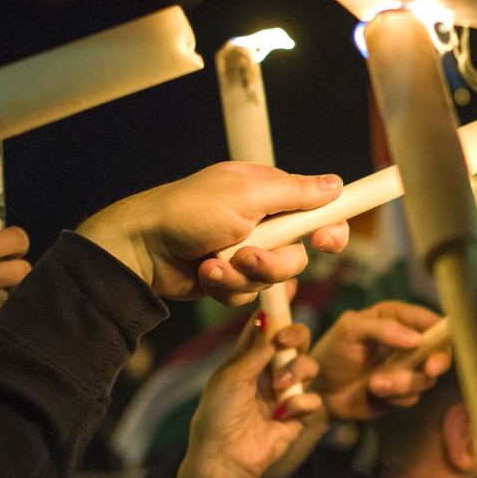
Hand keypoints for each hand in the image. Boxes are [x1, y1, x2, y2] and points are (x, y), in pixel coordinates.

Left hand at [75, 162, 347, 303]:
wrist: (140, 248)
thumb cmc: (186, 211)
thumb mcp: (246, 196)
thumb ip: (295, 193)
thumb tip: (336, 184)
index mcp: (266, 193)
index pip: (315, 209)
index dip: (328, 227)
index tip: (326, 242)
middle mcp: (260, 222)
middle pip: (297, 254)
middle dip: (273, 261)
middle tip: (249, 256)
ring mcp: (244, 252)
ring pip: (272, 278)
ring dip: (244, 275)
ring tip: (215, 264)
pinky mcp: (229, 279)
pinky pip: (248, 293)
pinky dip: (226, 286)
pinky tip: (204, 272)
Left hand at [173, 315, 320, 477]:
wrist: (223, 460)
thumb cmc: (217, 416)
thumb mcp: (231, 376)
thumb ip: (255, 348)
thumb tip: (268, 315)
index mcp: (249, 358)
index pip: (268, 326)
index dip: (279, 305)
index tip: (288, 283)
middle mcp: (270, 371)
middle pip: (297, 341)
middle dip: (296, 337)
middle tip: (285, 343)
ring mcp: (286, 393)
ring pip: (310, 367)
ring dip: (296, 373)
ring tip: (278, 390)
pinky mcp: (298, 416)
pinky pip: (313, 399)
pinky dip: (300, 403)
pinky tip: (282, 415)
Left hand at [310, 301, 450, 420]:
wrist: (320, 390)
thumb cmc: (333, 352)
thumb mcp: (350, 330)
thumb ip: (382, 329)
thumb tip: (416, 339)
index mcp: (397, 318)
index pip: (429, 320)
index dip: (441, 330)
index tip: (439, 342)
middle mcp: (408, 342)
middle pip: (440, 350)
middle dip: (436, 361)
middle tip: (428, 369)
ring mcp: (407, 369)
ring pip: (426, 377)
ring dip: (403, 383)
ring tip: (374, 384)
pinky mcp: (403, 392)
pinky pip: (412, 397)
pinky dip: (395, 397)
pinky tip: (374, 393)